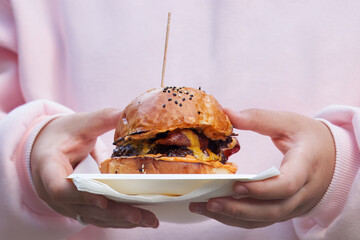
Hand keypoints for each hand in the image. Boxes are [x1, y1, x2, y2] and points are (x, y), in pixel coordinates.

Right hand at [31, 108, 158, 227]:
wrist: (47, 146)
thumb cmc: (62, 134)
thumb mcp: (79, 123)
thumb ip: (101, 119)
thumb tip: (126, 113)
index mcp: (47, 167)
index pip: (59, 188)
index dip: (82, 196)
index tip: (104, 200)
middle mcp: (52, 191)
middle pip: (83, 208)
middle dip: (113, 212)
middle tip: (139, 215)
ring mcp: (64, 203)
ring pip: (92, 216)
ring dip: (119, 220)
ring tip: (147, 219)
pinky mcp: (76, 206)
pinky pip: (96, 216)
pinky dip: (116, 219)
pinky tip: (137, 219)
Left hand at [189, 108, 334, 227]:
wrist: (332, 155)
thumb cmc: (309, 137)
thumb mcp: (289, 121)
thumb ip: (259, 118)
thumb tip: (226, 113)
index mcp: (306, 165)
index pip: (287, 184)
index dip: (262, 189)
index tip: (236, 185)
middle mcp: (304, 191)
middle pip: (273, 209)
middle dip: (240, 209)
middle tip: (210, 202)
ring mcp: (297, 204)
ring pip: (266, 219)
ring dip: (234, 217)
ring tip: (205, 208)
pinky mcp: (288, 209)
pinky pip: (264, 220)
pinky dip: (240, 219)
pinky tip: (218, 212)